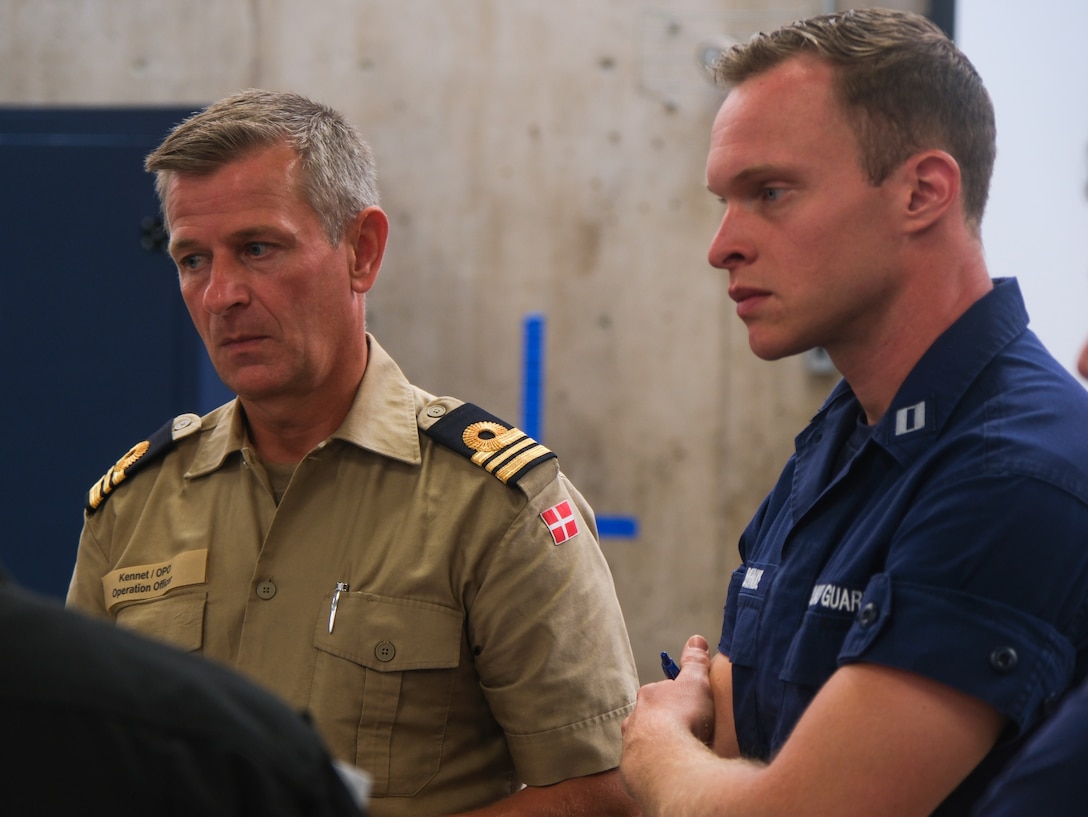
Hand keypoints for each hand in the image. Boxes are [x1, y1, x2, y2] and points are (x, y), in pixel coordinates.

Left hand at [621, 635, 715, 797]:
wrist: (665, 760)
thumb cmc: (682, 717)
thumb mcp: (696, 683)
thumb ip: (695, 662)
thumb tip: (696, 639)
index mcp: (648, 697)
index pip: (660, 694)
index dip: (676, 701)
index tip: (689, 709)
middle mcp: (633, 720)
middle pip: (649, 721)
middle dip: (664, 727)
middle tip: (686, 736)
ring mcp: (630, 748)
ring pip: (644, 746)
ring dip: (658, 750)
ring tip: (679, 759)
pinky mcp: (632, 775)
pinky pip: (644, 771)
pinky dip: (656, 772)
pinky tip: (671, 776)